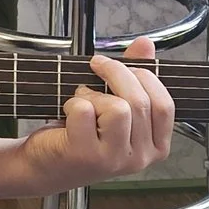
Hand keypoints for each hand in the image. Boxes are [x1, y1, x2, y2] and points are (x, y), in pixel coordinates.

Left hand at [18, 37, 174, 190]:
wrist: (44, 163)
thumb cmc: (81, 135)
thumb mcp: (114, 105)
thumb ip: (134, 76)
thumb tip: (145, 45)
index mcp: (155, 147)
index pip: (164, 105)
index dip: (144, 77)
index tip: (122, 65)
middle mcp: (139, 159)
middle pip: (140, 101)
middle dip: (115, 72)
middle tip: (97, 66)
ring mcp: (113, 160)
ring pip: (118, 109)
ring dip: (94, 95)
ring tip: (84, 102)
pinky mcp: (86, 155)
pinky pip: (86, 111)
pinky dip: (73, 103)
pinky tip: (70, 115)